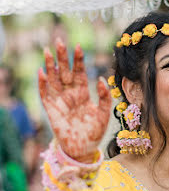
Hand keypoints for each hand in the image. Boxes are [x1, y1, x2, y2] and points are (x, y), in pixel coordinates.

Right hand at [38, 39, 110, 160]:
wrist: (84, 149)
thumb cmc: (95, 131)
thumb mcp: (104, 113)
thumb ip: (104, 97)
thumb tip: (101, 79)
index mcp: (83, 93)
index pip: (80, 72)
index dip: (79, 60)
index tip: (79, 46)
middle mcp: (71, 94)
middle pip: (65, 72)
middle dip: (62, 57)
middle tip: (60, 41)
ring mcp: (60, 101)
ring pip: (54, 79)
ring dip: (50, 66)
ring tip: (48, 51)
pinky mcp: (51, 110)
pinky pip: (45, 94)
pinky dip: (43, 83)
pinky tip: (42, 72)